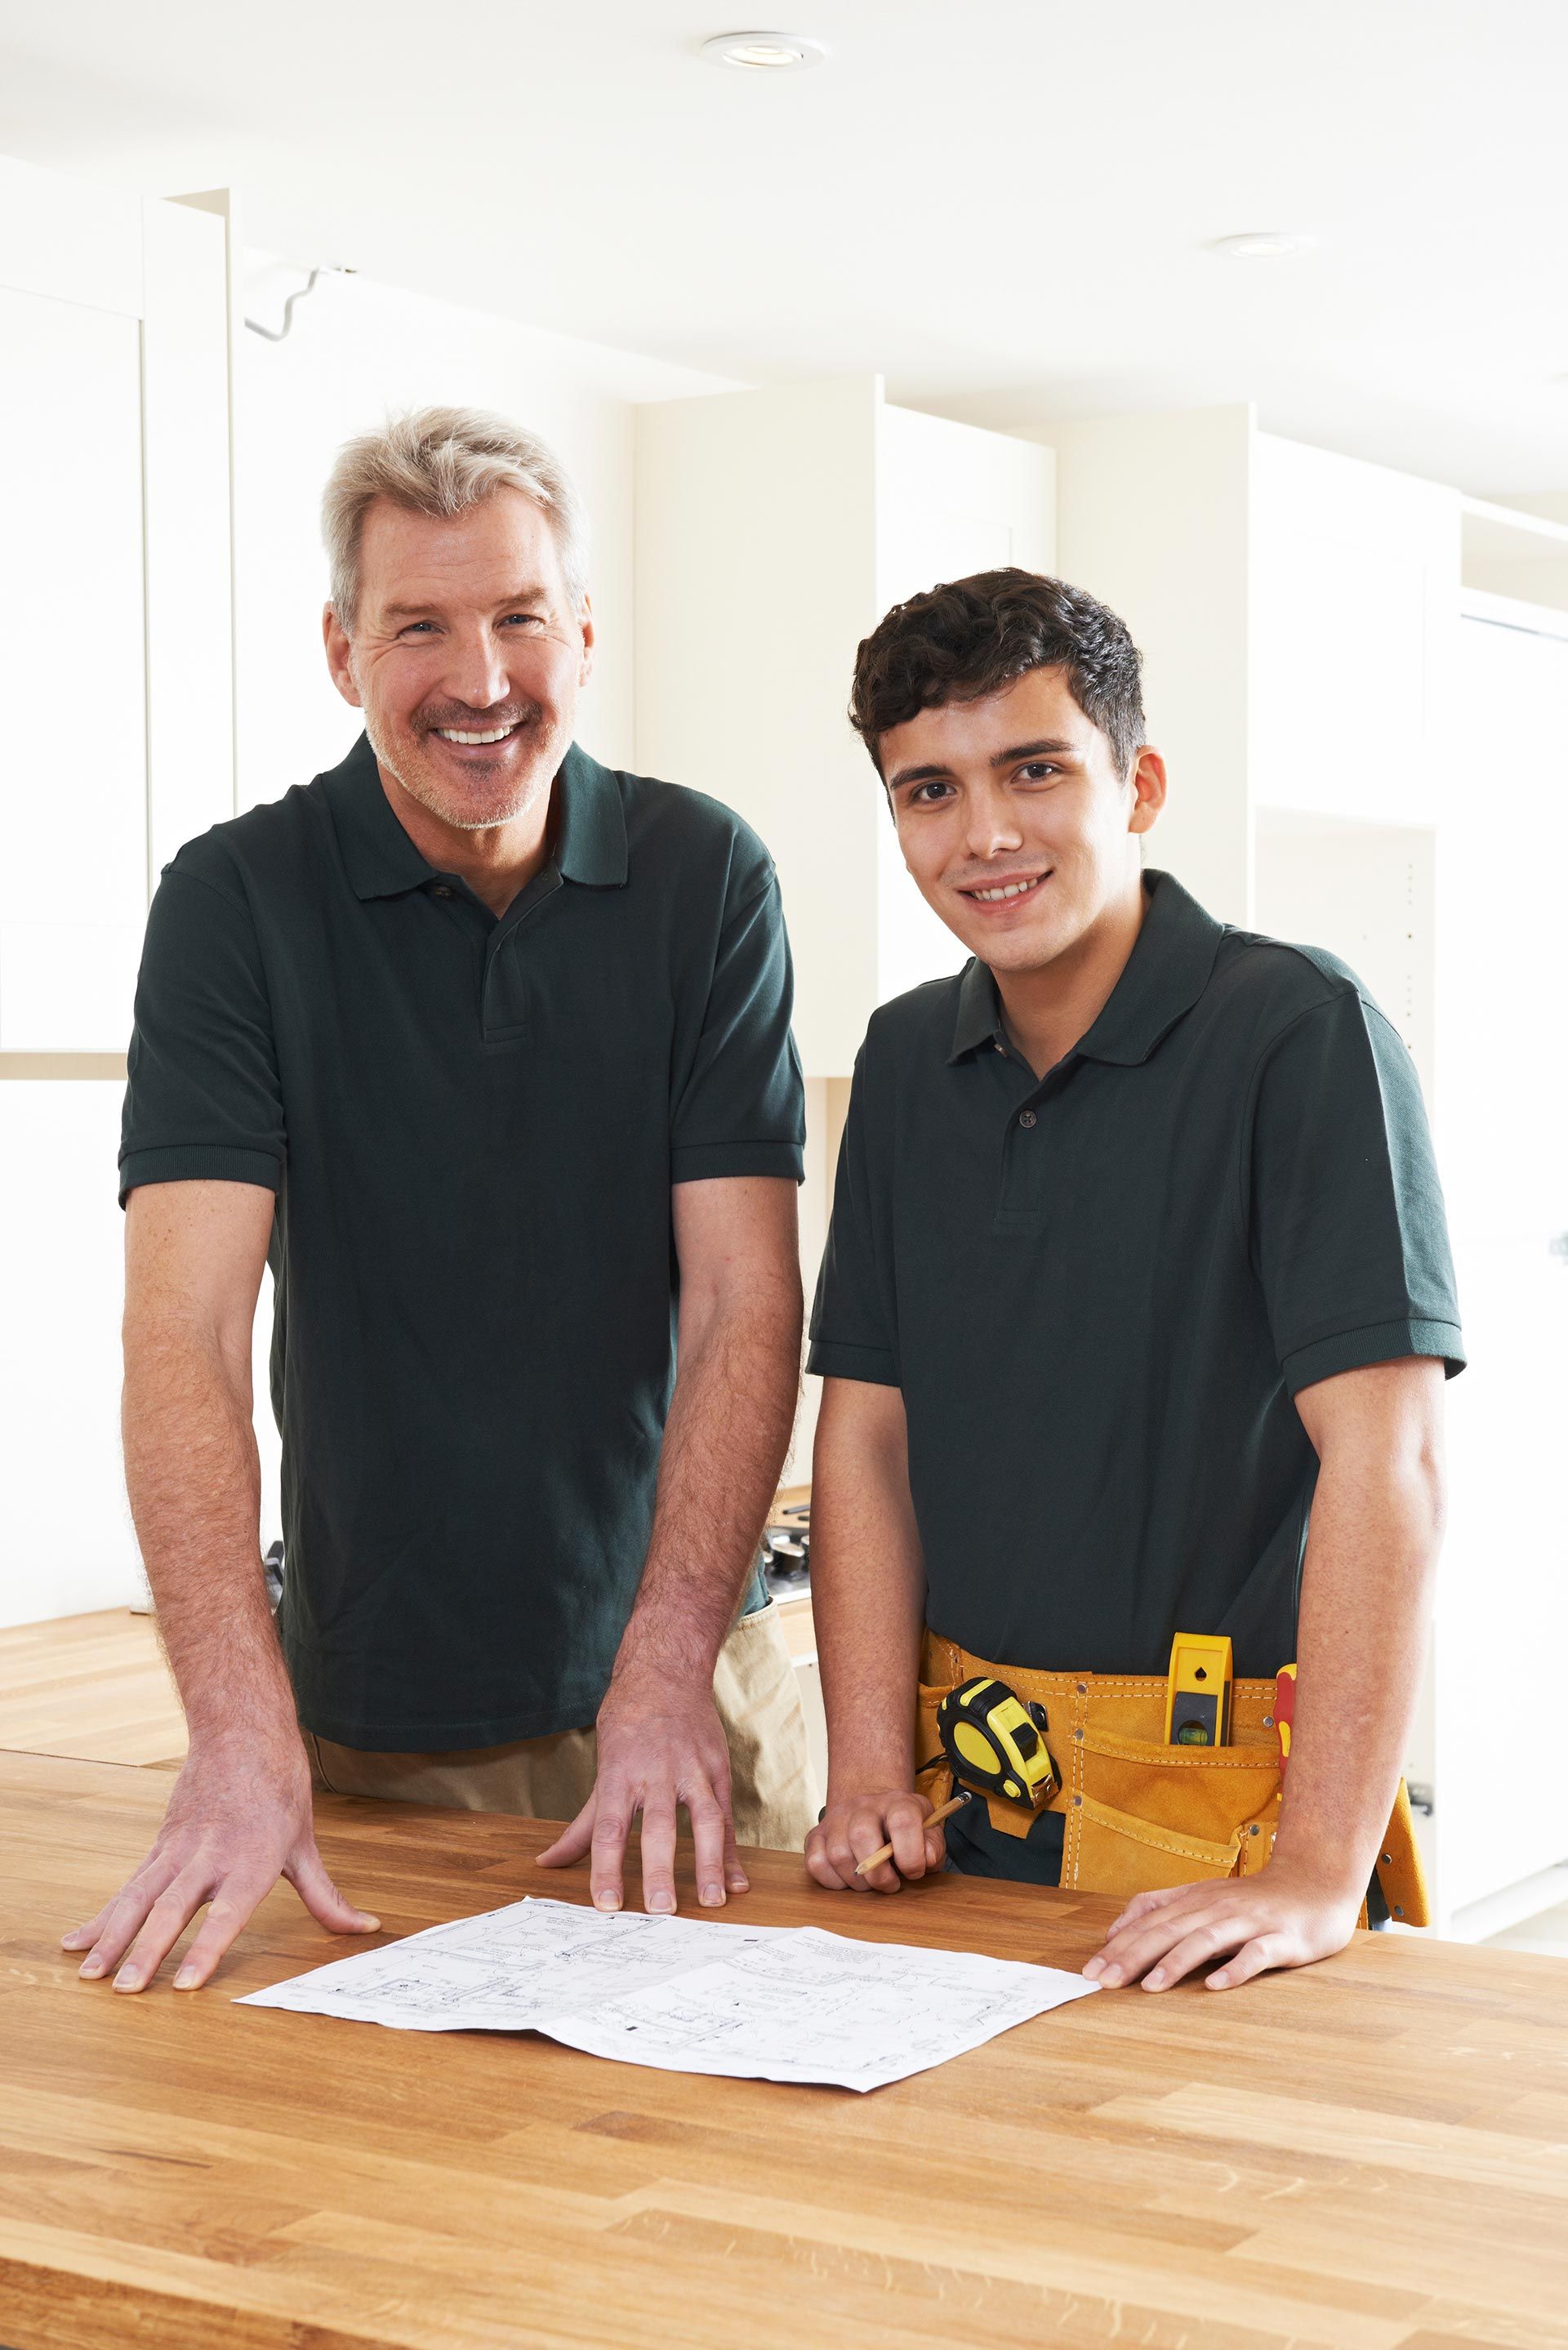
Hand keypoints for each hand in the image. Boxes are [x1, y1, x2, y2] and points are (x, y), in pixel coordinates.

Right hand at [61, 1730, 378, 1992]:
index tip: (187, 1984)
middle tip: (126, 1990)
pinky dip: (101, 1917)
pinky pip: (127, 1887)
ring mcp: (179, 1849)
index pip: (227, 1912)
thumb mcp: (305, 1844)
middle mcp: (211, 1856)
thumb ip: (326, 1897)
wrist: (241, 1728)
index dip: (208, 1948)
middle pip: (172, 1909)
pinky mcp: (159, 1845)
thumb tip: (365, 1927)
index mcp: (252, 1859)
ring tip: (91, 1976)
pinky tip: (75, 1942)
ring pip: (139, 1898)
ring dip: (113, 1939)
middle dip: (146, 1952)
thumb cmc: (279, 1787)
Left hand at [535, 1673, 747, 1915]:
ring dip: (710, 1863)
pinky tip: (737, 1883)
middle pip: (659, 1827)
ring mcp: (692, 1769)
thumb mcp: (603, 1767)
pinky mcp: (717, 1768)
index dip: (606, 1867)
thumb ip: (583, 1823)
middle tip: (661, 1910)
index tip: (606, 1904)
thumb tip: (547, 1862)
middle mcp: (657, 1772)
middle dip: (660, 1869)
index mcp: (620, 1774)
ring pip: (706, 1819)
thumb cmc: (627, 1722)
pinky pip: (727, 1816)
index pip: (609, 1827)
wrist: (666, 1671)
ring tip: (712, 1901)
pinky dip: (733, 1851)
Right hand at [805, 1786, 945, 1893]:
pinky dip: (832, 1881)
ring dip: (857, 1882)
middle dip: (878, 1874)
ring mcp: (836, 1819)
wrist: (874, 1811)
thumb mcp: (928, 1831)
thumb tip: (926, 1859)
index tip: (915, 1872)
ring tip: (870, 1883)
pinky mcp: (816, 1834)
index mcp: (897, 1802)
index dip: (911, 1854)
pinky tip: (848, 1880)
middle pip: (861, 1835)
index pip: (903, 1820)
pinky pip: (815, 1862)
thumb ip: (934, 1846)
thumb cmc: (904, 1829)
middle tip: (890, 1884)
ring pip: (837, 1854)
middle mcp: (863, 1805)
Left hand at [1082, 1860, 1363, 1992]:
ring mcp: (1251, 1921)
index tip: (1090, 1971)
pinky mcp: (1283, 1937)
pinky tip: (1217, 1985)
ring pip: (1208, 1939)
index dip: (1119, 1946)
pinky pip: (1257, 1953)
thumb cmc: (1256, 1898)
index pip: (1150, 1922)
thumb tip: (1114, 1930)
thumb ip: (1160, 1908)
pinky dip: (1236, 1968)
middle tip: (1105, 1981)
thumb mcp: (1203, 1897)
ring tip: (1151, 1986)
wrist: (1318, 1881)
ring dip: (1178, 1962)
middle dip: (1135, 1956)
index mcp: (1197, 1900)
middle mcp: (1219, 1908)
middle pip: (1170, 1931)